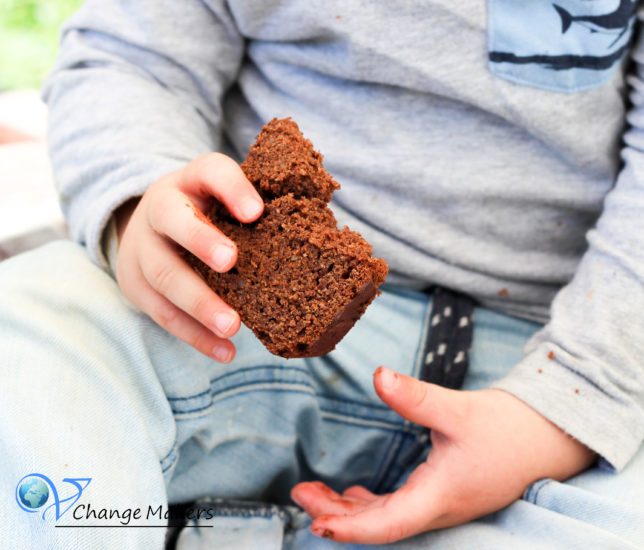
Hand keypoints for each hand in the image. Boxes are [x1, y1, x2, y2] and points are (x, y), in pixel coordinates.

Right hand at [115, 153, 263, 362]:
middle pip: (172, 220)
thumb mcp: (226, 198)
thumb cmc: (208, 213)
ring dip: (199, 303)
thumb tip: (325, 236)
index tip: (257, 211)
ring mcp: (141, 247)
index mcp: (191, 180)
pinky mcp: (135, 284)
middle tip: (231, 262)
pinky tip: (224, 351)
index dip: (232, 188)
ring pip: (164, 274)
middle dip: (201, 240)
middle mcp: (160, 208)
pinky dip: (194, 335)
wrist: (150, 226)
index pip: (210, 171)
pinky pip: (162, 313)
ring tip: (233, 326)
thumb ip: (262, 207)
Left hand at [291, 367, 595, 543]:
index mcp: (439, 496)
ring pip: (387, 516)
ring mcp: (440, 503)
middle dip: (337, 514)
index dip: (348, 528)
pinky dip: (372, 503)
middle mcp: (437, 508)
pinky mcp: (443, 492)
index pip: (387, 525)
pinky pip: (400, 507)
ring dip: (350, 509)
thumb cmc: (508, 429)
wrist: (546, 438)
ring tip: (315, 494)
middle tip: (301, 493)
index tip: (314, 522)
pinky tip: (356, 494)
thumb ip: (415, 396)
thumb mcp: (458, 410)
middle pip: (379, 524)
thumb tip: (378, 375)